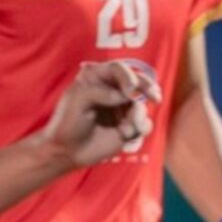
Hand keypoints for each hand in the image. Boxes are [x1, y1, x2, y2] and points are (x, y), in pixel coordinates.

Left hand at [39, 59, 161, 169]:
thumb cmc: (67, 122)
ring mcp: (122, 108)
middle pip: (137, 83)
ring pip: (142, 105)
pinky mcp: (128, 126)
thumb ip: (100, 92)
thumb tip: (125, 96)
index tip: (130, 91)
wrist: (66, 151)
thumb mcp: (77, 100)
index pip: (118, 70)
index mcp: (97, 78)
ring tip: (128, 128)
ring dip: (139, 116)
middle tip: (155, 96)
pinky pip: (144, 124)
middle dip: (147, 88)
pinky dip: (140, 129)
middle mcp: (112, 90)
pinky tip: (126, 135)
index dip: (128, 76)